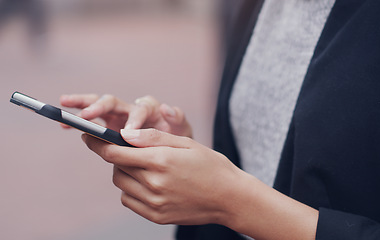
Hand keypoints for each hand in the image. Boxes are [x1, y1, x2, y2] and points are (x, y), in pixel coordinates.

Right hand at [60, 94, 191, 136]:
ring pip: (96, 104)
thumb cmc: (176, 139)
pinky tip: (63, 124)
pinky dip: (77, 119)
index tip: (127, 133)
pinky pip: (89, 119)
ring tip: (64, 105)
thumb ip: (177, 119)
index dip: (133, 120)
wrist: (171, 151)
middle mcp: (130, 109)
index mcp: (149, 109)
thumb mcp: (182, 131)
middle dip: (99, 107)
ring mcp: (117, 116)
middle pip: (113, 101)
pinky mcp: (106, 125)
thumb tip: (167, 108)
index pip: (139, 110)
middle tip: (87, 116)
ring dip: (82, 104)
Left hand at [82, 128, 318, 238]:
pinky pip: (130, 201)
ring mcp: (154, 203)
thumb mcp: (186, 143)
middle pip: (115, 168)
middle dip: (116, 156)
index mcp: (161, 161)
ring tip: (145, 167)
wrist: (230, 198)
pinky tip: (148, 183)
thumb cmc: (211, 166)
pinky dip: (131, 190)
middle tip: (129, 150)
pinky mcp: (156, 216)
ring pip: (121, 184)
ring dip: (124, 173)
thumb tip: (125, 133)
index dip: (98, 143)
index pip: (115, 152)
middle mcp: (154, 184)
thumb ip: (154, 138)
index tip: (88, 136)